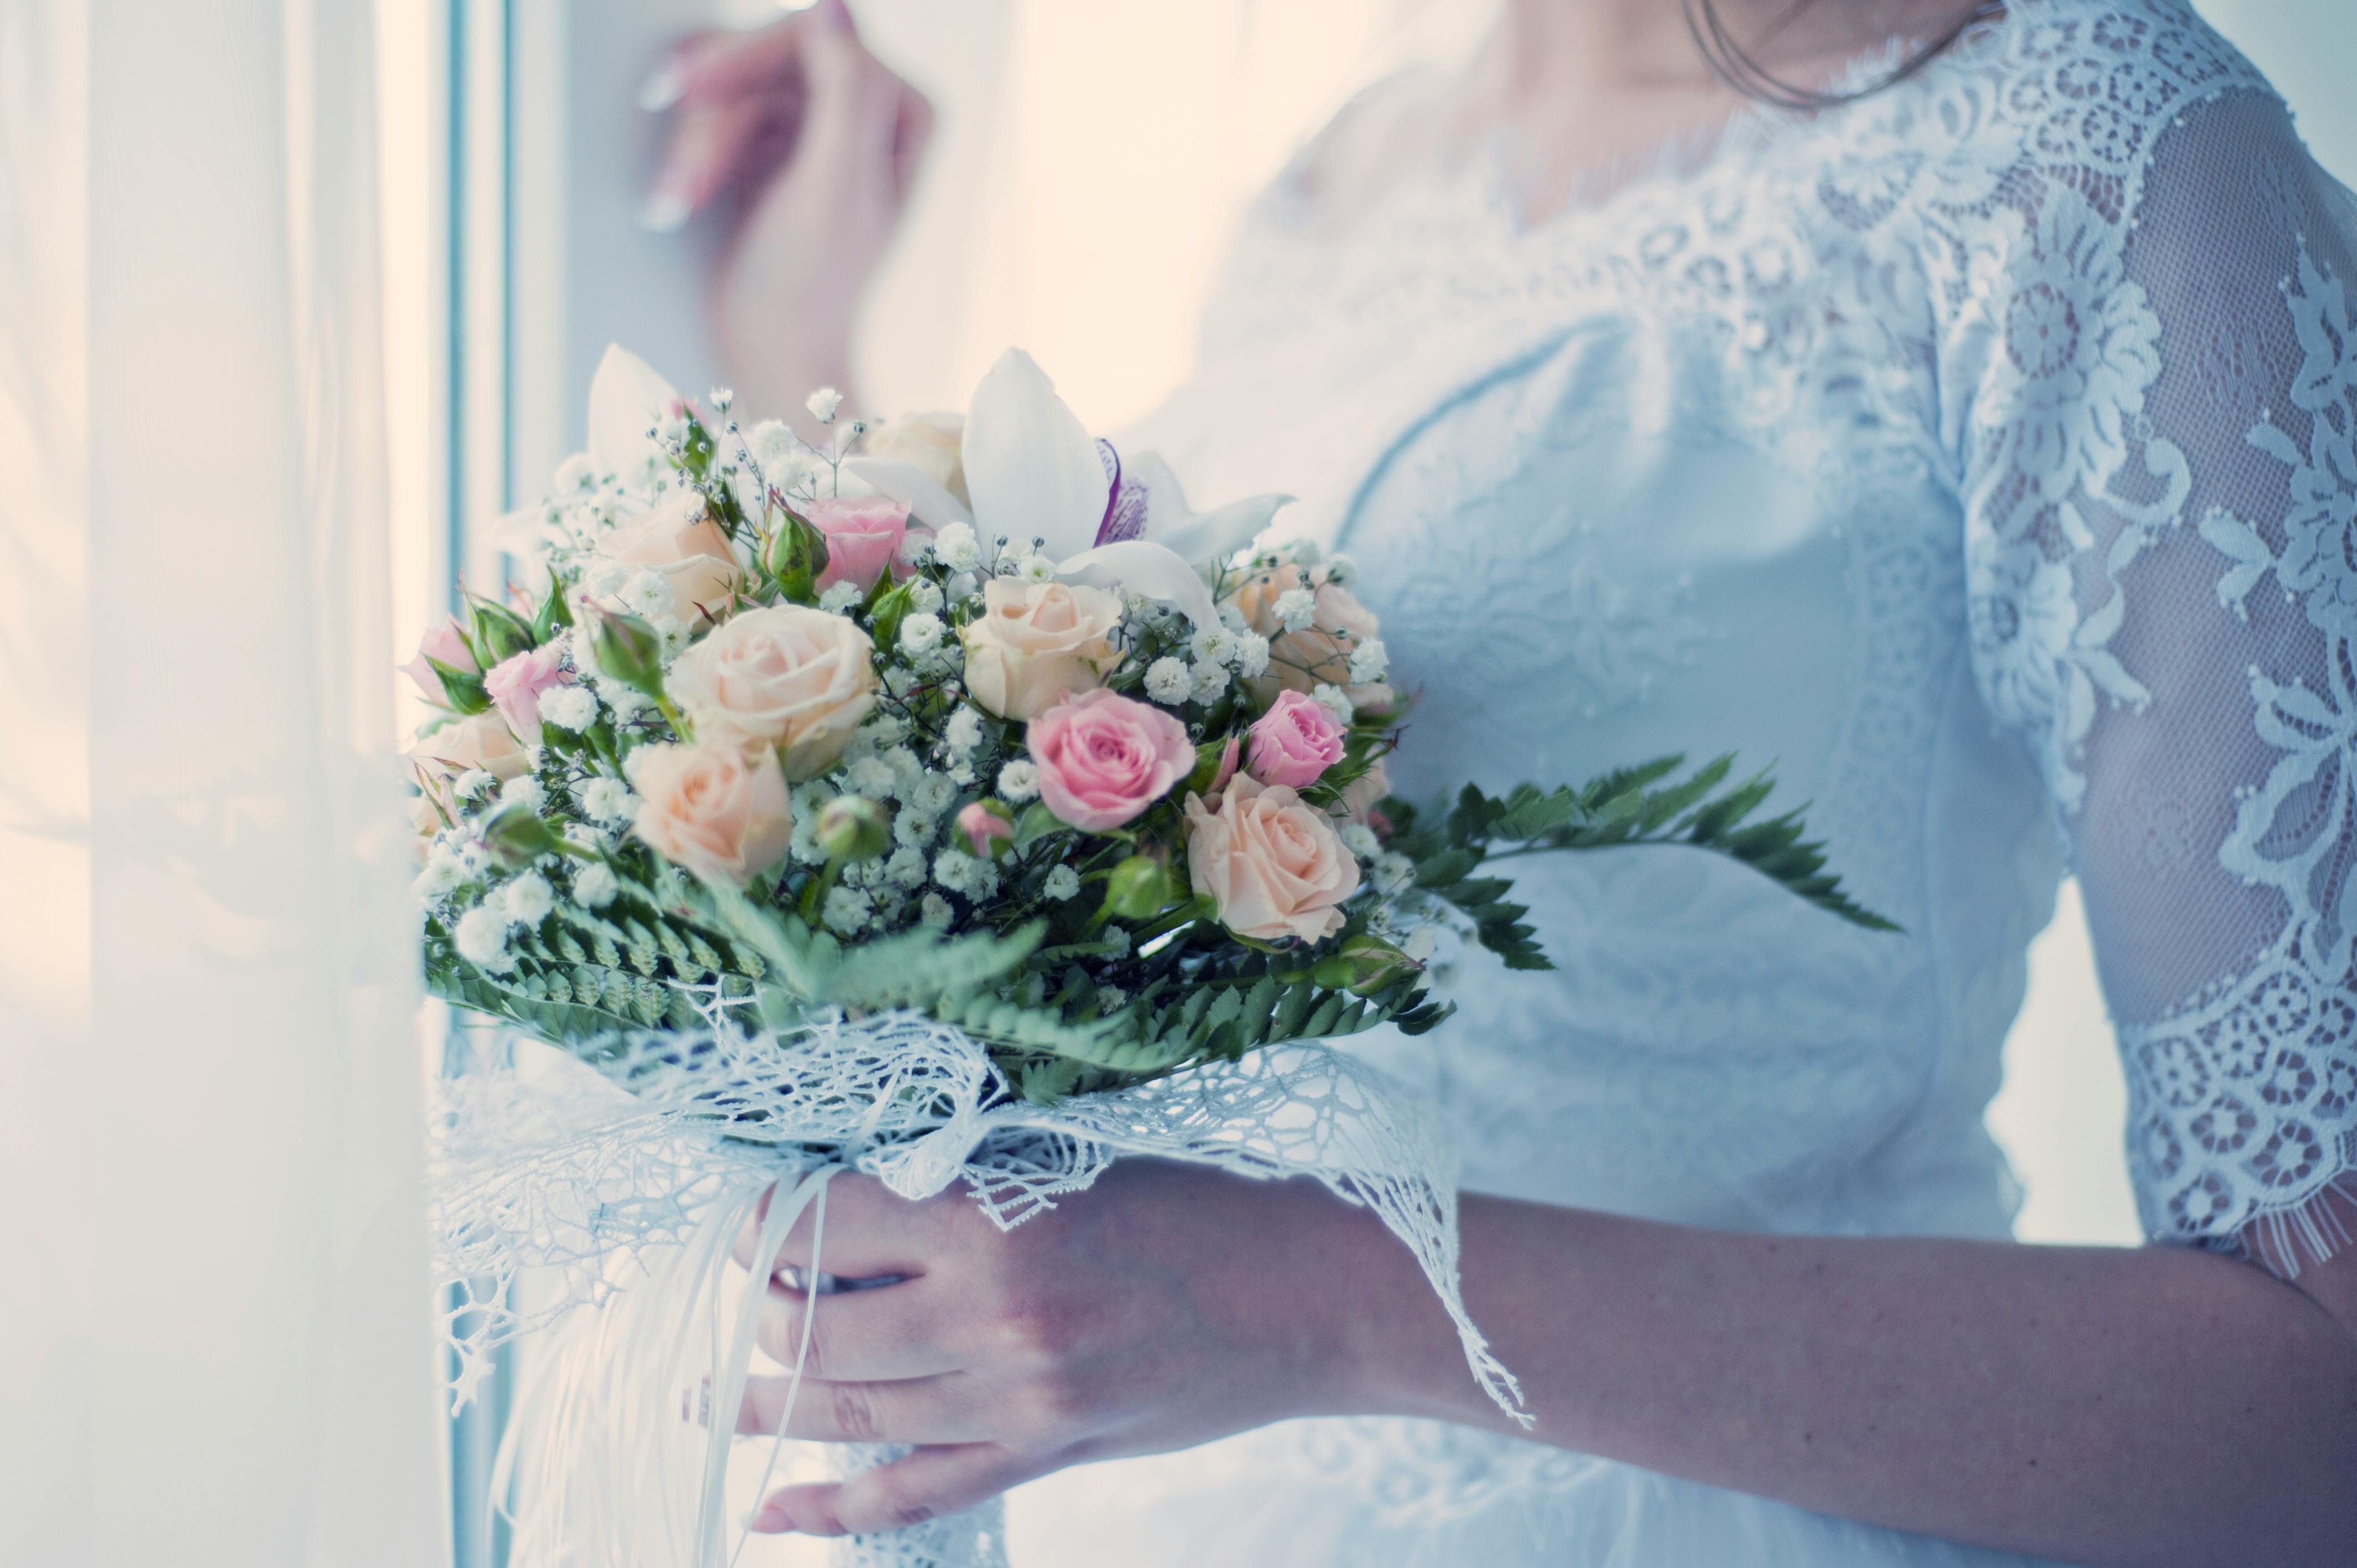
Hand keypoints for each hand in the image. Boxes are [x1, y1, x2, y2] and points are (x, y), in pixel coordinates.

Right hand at [641, 0, 932, 423]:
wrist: (772, 351)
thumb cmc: (808, 288)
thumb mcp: (830, 191)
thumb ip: (843, 96)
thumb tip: (832, 3)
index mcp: (902, 109)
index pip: (816, 37)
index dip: (744, 58)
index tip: (689, 94)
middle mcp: (867, 103)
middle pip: (765, 59)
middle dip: (713, 124)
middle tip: (677, 186)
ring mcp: (815, 117)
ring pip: (731, 84)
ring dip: (694, 146)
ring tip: (672, 205)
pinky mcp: (771, 136)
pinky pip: (715, 106)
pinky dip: (691, 150)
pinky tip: (677, 192)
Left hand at [726, 1160, 1431, 1536]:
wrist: (1306, 1292)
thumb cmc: (1195, 1203)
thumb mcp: (1071, 1159)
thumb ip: (965, 1189)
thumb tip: (852, 1207)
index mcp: (995, 1214)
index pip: (830, 1222)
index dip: (770, 1222)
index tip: (752, 1221)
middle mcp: (991, 1313)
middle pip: (819, 1328)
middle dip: (760, 1315)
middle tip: (737, 1300)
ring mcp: (1015, 1398)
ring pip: (850, 1411)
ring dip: (763, 1408)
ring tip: (702, 1403)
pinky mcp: (1042, 1451)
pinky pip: (914, 1493)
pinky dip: (832, 1506)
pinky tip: (767, 1508)